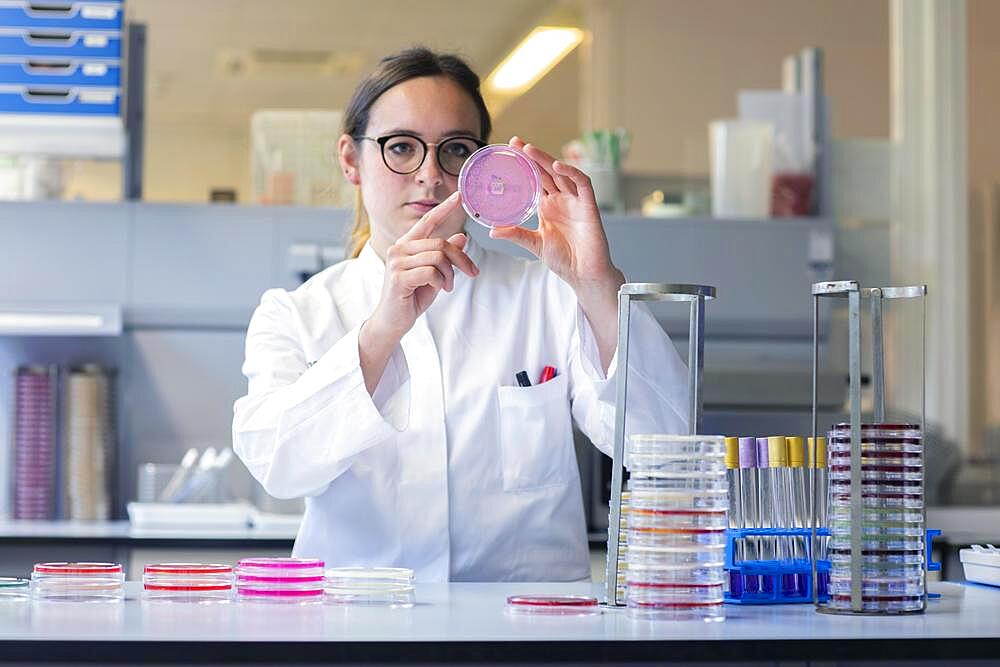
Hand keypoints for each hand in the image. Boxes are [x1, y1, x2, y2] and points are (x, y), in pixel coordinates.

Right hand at [365, 191, 478, 343]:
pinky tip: (439, 290)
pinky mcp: (399, 277)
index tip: (459, 196)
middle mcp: (399, 249)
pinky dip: (441, 282)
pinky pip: (431, 272)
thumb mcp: (435, 274)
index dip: (444, 208)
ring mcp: (397, 262)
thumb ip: (445, 256)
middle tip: (472, 273)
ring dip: (450, 274)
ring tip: (448, 286)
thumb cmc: (412, 297)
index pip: (427, 221)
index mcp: (407, 244)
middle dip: (461, 259)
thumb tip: (462, 237)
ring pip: (438, 257)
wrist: (393, 321)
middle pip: (440, 243)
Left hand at [488, 137, 622, 292]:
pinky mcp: (589, 207)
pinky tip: (558, 166)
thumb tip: (491, 230)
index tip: (510, 150)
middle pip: (546, 172)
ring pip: (562, 174)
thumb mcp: (534, 244)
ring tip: (529, 150)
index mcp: (547, 206)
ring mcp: (575, 202)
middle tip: (516, 142)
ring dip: (547, 160)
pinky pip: (583, 184)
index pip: (535, 179)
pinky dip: (572, 173)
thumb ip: (515, 234)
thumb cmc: (564, 260)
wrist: (584, 275)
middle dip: (532, 156)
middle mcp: (561, 200)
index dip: (525, 164)